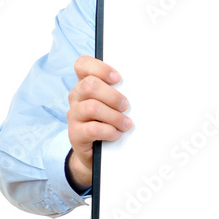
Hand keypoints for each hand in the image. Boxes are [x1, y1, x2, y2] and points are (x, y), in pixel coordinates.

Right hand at [66, 56, 130, 188]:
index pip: (82, 65)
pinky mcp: (75, 134)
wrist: (98, 154)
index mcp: (85, 84)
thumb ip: (121, 93)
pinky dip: (109, 131)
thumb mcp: (114, 105)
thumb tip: (144, 87)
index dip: (100, 68)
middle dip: (113, 96)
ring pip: (91, 107)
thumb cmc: (109, 123)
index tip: (118, 78)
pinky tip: (116, 134)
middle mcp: (76, 97)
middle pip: (89, 85)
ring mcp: (73, 115)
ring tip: (126, 124)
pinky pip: (92, 129)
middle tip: (126, 106)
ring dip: (114, 116)